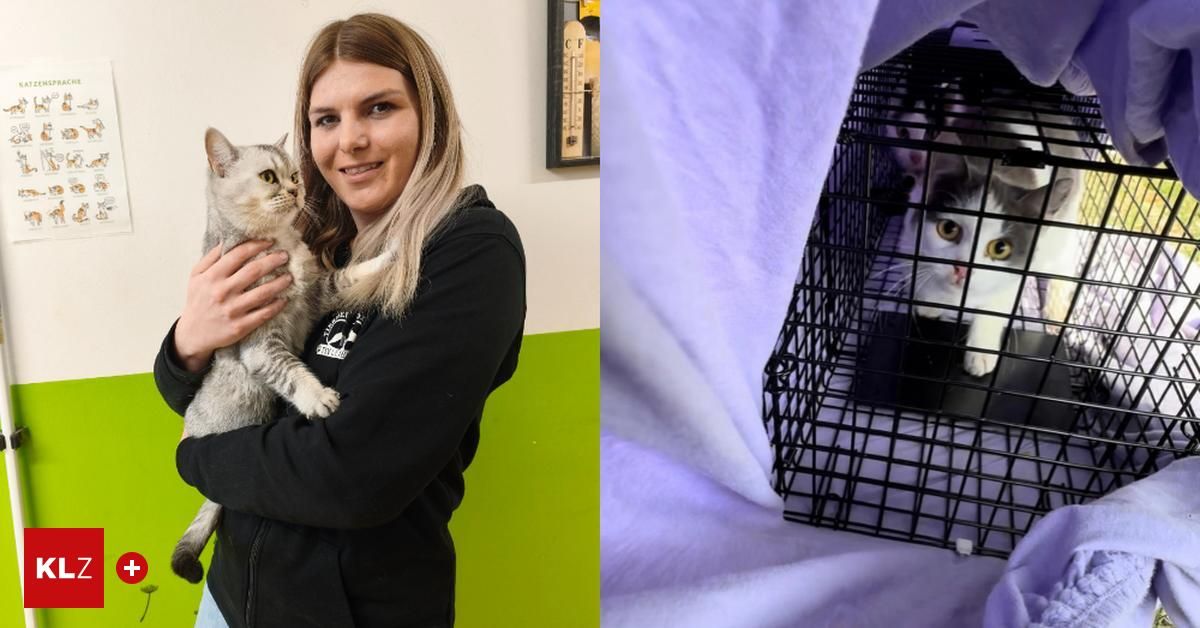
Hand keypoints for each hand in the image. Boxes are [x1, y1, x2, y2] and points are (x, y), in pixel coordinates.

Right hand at [174, 240, 291, 372]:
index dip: (256, 245)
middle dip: (272, 260)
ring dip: (279, 283)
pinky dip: (277, 305)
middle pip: (254, 271)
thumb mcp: (196, 276)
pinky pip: (264, 313)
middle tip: (284, 255)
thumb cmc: (198, 301)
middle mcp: (223, 292)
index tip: (270, 241)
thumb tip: (227, 240)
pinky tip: (284, 299)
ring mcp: (232, 310)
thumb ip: (211, 257)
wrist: (193, 333)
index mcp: (212, 277)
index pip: (238, 255)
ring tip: (289, 277)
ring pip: (263, 292)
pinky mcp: (240, 326)